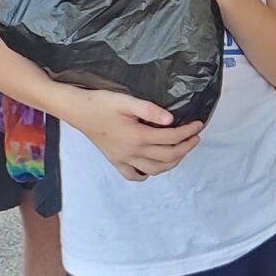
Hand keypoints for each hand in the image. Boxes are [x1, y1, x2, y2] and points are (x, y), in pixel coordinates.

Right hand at [75, 91, 203, 180]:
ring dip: (172, 162)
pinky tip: (152, 166)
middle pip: (168, 156)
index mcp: (139, 136)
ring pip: (155, 169)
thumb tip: (171, 120)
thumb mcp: (126, 100)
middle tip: (195, 137)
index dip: (188, 132)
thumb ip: (150, 110)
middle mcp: (133, 152)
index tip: (199, 124)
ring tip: (181, 150)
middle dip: (185, 148)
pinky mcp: (115, 161)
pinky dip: (146, 174)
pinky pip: (133, 175)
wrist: (77, 111)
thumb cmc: (101, 103)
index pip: (171, 137)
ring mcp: (124, 159)